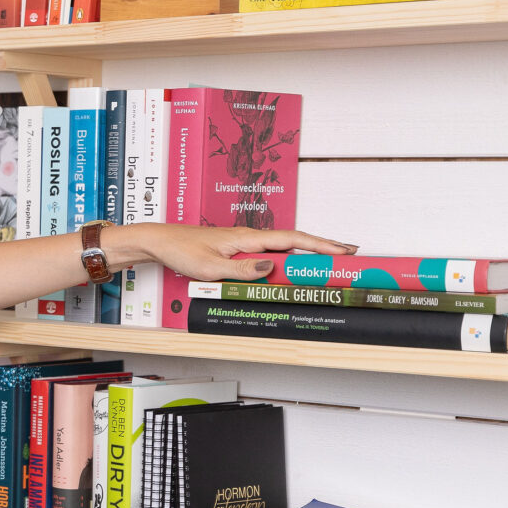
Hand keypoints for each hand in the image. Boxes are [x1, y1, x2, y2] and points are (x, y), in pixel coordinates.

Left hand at [113, 223, 356, 282]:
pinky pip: (268, 252)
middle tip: (348, 255)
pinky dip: (285, 257)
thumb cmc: (181, 250)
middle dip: (322, 247)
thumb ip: (241, 270)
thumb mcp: (211, 266)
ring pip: (282, 247)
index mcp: (247, 237)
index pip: (292, 239)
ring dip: (305, 252)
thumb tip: (270, 268)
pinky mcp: (236, 248)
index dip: (320, 245)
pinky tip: (291, 265)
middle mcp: (249, 236)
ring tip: (329, 260)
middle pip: (294, 241)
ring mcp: (243, 242)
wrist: (159, 241)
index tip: (344, 250)